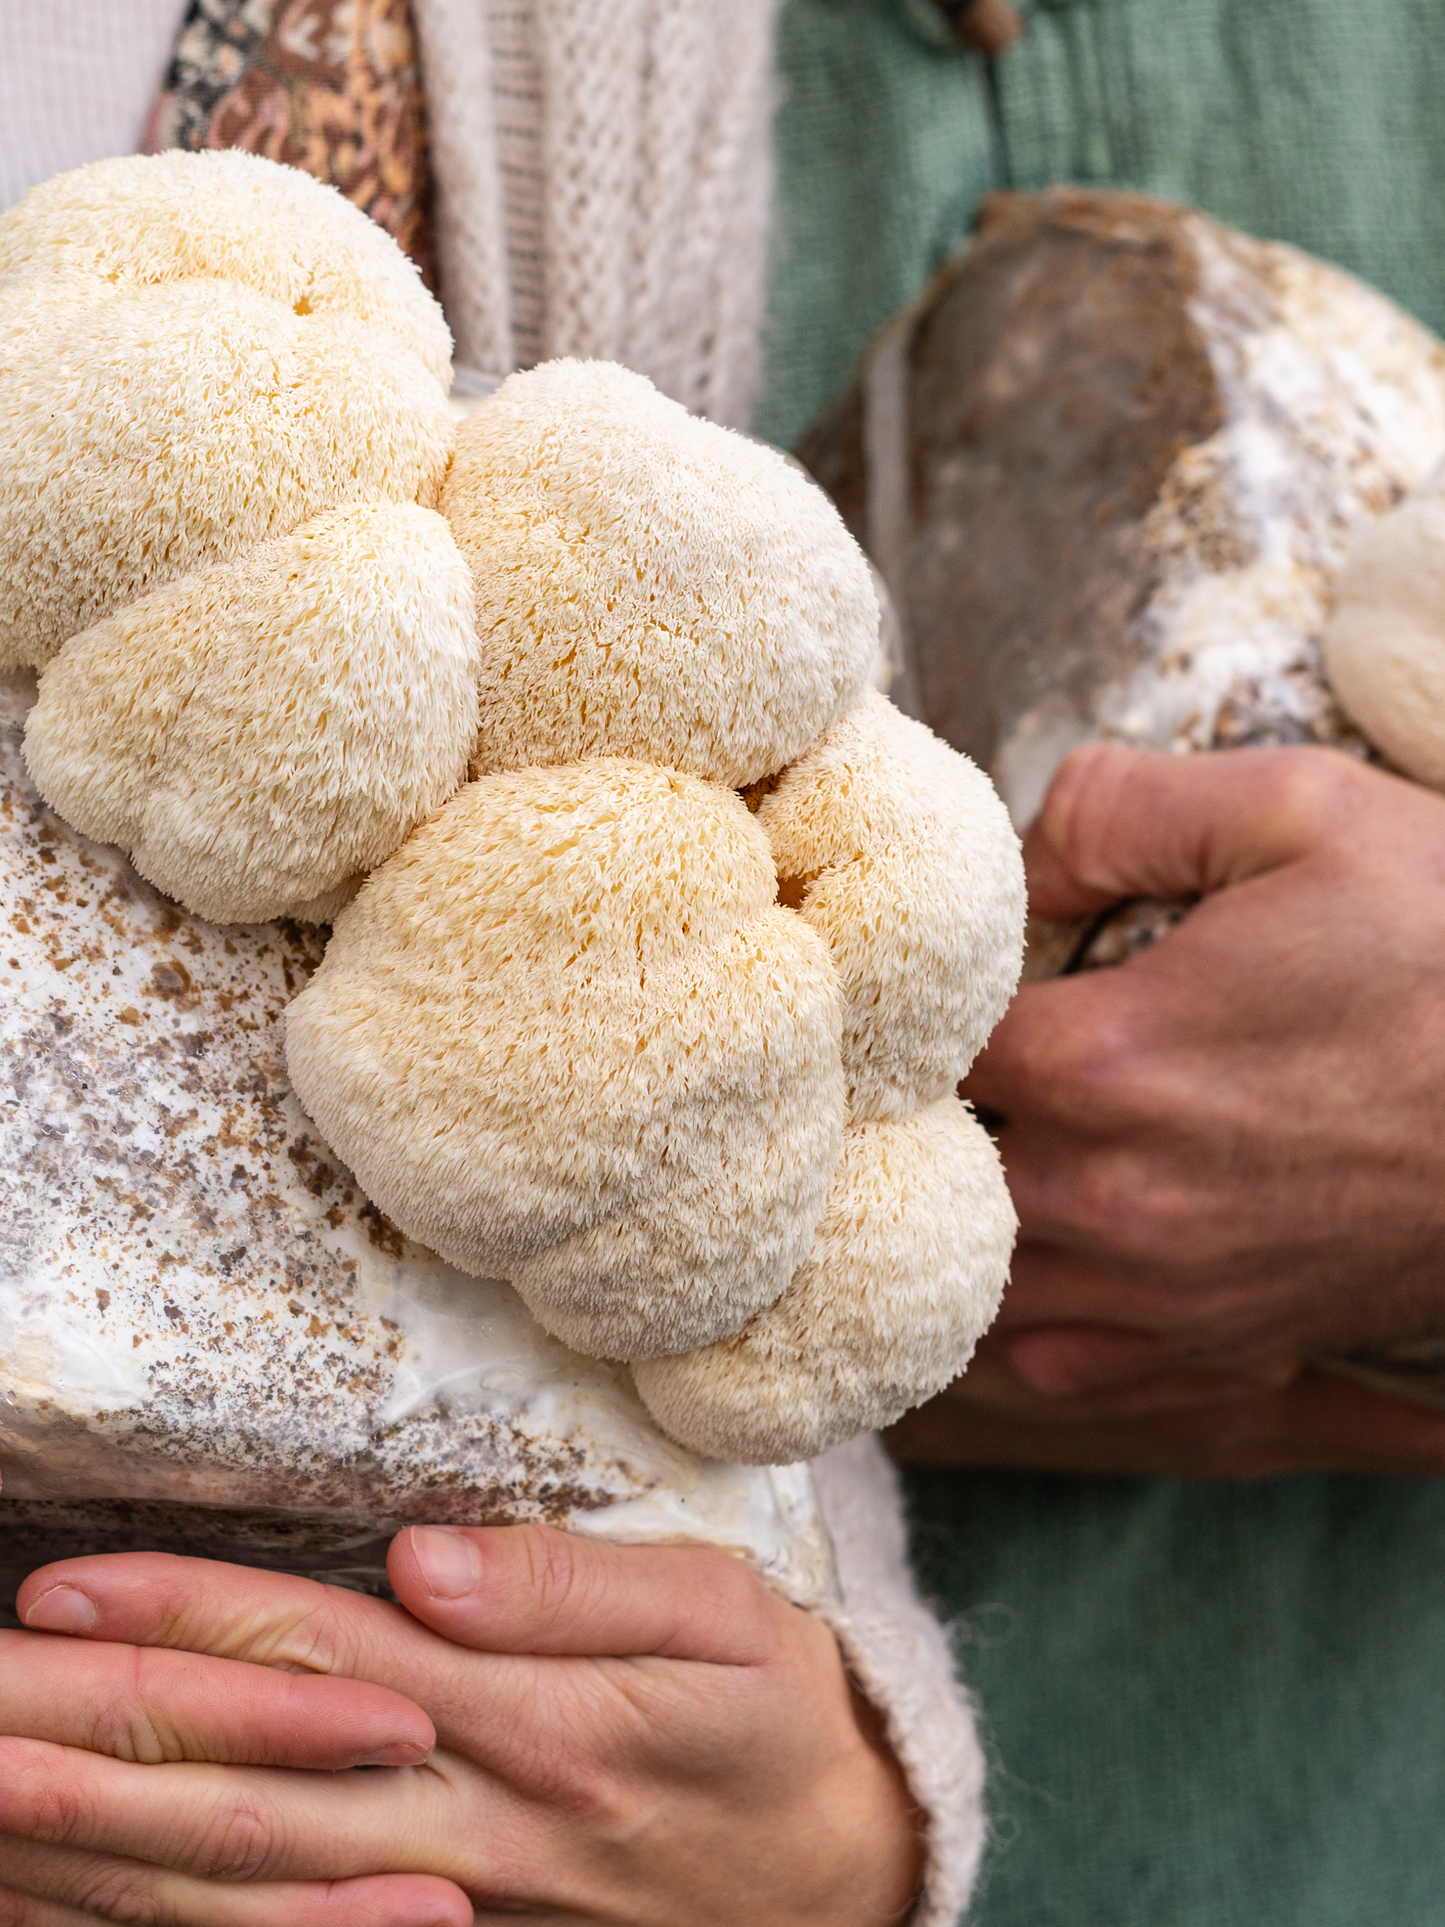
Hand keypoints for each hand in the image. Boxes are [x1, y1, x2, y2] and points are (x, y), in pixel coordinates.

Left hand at [0, 1528, 923, 1924]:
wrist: (842, 1875)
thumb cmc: (774, 1716)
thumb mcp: (721, 1615)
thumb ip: (569, 1584)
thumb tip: (418, 1552)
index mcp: (534, 1723)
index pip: (322, 1656)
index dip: (191, 1616)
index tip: (73, 1583)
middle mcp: (471, 1830)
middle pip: (251, 1782)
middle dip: (103, 1737)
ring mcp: (452, 1910)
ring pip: (249, 1884)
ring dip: (111, 1841)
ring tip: (4, 1793)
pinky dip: (184, 1920)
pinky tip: (108, 1891)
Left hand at [912, 743, 1444, 1474]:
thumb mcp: (1298, 810)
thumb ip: (1117, 807)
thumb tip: (1012, 860)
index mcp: (1100, 1058)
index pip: (913, 1046)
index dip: (895, 1011)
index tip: (907, 987)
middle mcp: (1105, 1195)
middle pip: (928, 1168)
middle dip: (919, 1113)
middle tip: (932, 1063)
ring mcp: (1156, 1292)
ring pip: (973, 1278)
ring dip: (958, 1214)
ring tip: (977, 1148)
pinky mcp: (1212, 1350)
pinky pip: (1056, 1361)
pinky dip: (1026, 1311)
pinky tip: (1048, 1244)